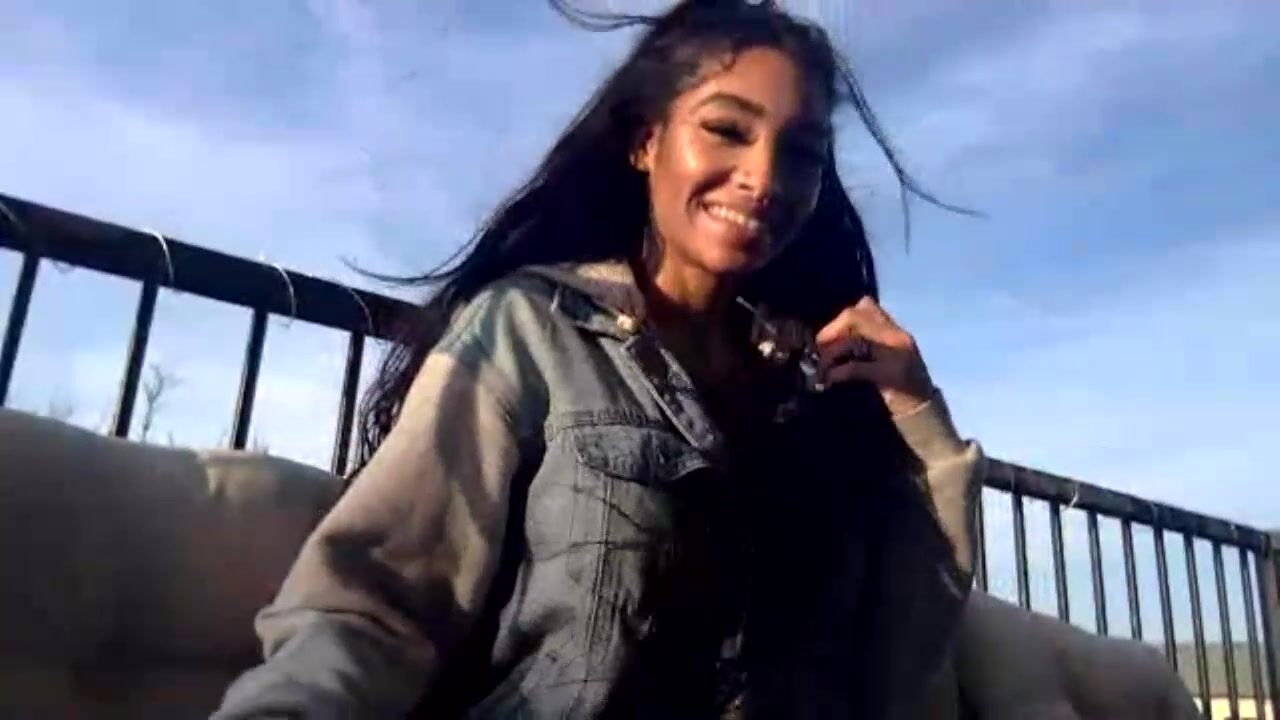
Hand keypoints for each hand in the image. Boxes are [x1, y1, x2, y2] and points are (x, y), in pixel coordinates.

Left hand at [814, 296, 933, 416]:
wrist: (925, 412)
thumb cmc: (900, 387)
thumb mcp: (887, 357)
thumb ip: (868, 342)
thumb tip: (828, 339)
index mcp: (895, 331)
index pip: (865, 306)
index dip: (839, 319)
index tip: (826, 338)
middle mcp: (897, 337)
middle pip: (854, 316)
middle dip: (830, 331)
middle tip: (818, 351)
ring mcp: (896, 355)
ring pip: (853, 340)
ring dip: (830, 354)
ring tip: (821, 369)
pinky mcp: (891, 376)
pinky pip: (855, 367)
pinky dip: (836, 373)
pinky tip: (829, 381)